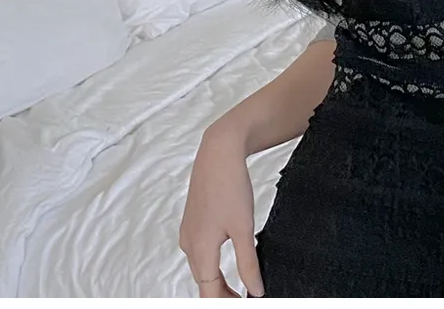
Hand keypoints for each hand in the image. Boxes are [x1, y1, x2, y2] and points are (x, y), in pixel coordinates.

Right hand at [178, 118, 263, 300]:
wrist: (219, 151)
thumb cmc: (230, 185)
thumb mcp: (244, 229)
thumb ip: (248, 264)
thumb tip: (255, 290)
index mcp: (200, 251)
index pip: (209, 295)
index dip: (226, 304)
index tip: (243, 304)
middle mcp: (189, 245)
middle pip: (204, 284)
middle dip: (223, 296)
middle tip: (247, 298)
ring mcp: (188, 233)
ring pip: (201, 269)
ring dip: (218, 283)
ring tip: (240, 289)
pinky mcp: (192, 222)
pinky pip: (199, 254)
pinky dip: (212, 266)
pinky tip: (227, 264)